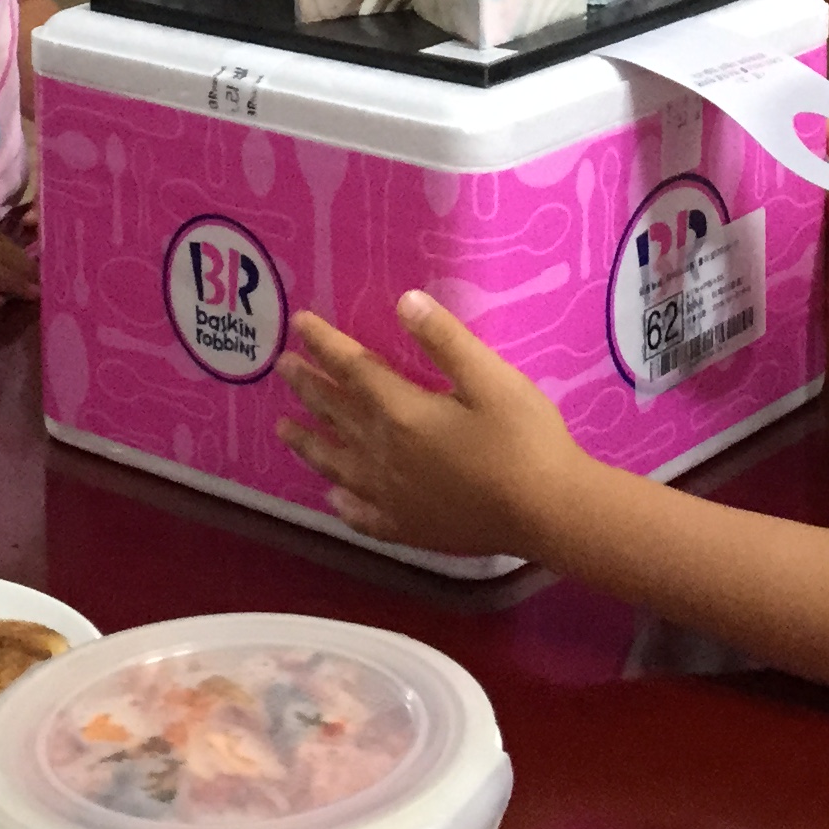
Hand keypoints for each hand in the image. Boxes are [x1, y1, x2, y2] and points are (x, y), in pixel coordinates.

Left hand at [278, 294, 590, 561]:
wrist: (547, 512)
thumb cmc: (524, 438)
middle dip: (308, 386)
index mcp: (402, 412)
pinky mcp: (408, 528)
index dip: (324, 344)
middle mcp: (384, 454)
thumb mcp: (491, 378)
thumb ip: (445, 341)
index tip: (299, 324)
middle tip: (281, 367)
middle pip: (336, 413)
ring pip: (336, 464)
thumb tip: (404, 301)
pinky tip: (333, 498)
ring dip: (308, 442)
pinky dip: (342, 503)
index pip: (353, 369)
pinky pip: (362, 514)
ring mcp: (392, 496)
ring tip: (282, 429)